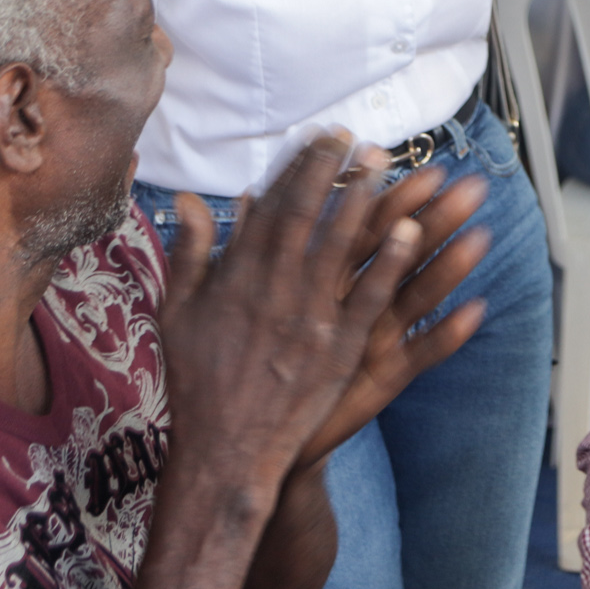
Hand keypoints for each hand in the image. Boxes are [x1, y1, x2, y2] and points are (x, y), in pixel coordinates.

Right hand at [156, 132, 469, 492]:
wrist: (225, 450)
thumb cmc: (197, 381)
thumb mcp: (177, 313)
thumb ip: (190, 253)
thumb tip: (190, 199)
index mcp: (238, 278)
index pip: (274, 208)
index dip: (300, 168)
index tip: (322, 138)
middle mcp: (275, 291)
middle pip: (310, 219)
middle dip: (335, 174)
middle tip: (361, 138)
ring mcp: (309, 321)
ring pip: (343, 250)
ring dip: (368, 204)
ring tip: (391, 167)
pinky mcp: (338, 352)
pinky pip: (370, 301)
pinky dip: (390, 265)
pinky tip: (412, 232)